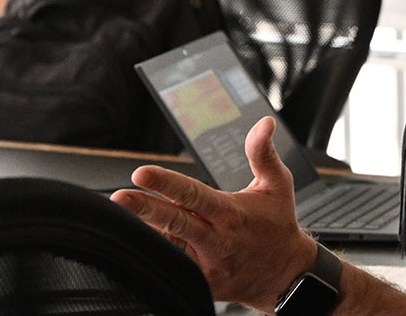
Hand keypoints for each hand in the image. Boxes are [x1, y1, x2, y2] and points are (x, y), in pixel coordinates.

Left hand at [111, 116, 318, 310]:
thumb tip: (263, 123)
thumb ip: (263, 152)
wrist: (287, 274)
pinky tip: (136, 241)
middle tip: (119, 197)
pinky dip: (154, 254)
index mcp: (231, 213)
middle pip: (174, 222)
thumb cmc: (278, 225)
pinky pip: (173, 268)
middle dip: (144, 209)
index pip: (193, 194)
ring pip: (168, 246)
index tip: (142, 173)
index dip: (166, 183)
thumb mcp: (277, 184)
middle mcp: (216, 239)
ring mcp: (207, 263)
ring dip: (142, 232)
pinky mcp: (203, 282)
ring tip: (118, 218)